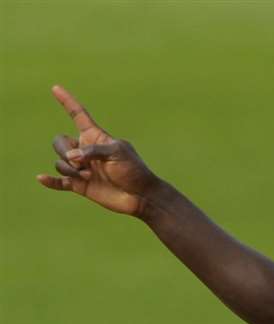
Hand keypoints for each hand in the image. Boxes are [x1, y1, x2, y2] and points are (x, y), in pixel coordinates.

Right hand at [36, 85, 162, 215]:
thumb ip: (93, 151)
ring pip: (59, 162)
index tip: (55, 87)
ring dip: (69, 169)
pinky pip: (59, 181)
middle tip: (84, 165)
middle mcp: (85, 151)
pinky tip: (41, 178)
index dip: (67, 101)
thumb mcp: (117, 153)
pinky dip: (50, 180)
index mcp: (95, 137)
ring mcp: (82, 168)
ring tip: (88, 176)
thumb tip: (71, 157)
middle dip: (65, 152)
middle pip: (59, 142)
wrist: (141, 196)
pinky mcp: (80, 185)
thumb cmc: (134, 170)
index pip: (78, 115)